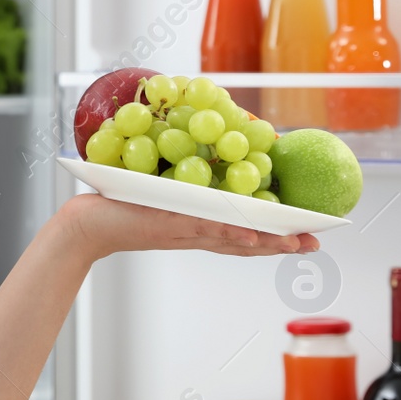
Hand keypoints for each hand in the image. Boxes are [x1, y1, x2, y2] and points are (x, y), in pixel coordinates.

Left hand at [57, 192, 319, 266]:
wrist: (83, 224)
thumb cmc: (119, 207)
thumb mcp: (159, 194)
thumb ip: (185, 185)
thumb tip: (209, 156)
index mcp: (196, 227)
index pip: (243, 235)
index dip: (275, 236)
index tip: (308, 234)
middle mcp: (194, 233)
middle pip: (246, 242)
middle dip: (282, 243)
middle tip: (316, 242)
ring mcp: (181, 230)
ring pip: (230, 239)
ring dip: (264, 242)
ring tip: (295, 242)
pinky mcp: (164, 224)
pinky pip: (200, 228)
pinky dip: (226, 233)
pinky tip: (250, 235)